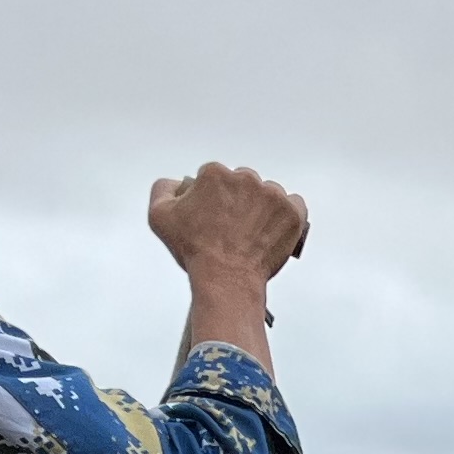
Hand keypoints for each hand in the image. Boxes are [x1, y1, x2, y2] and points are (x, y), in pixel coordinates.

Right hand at [150, 163, 308, 373]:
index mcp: (215, 174)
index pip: (214, 178)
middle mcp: (246, 179)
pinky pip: (294, 204)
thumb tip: (178, 183)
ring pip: (267, 194)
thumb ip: (164, 189)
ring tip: (251, 232)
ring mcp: (272, 195)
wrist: (226, 279)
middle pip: (242, 183)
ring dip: (261, 207)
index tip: (212, 216)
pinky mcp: (292, 212)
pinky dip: (286, 215)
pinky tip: (273, 228)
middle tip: (231, 227)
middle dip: (237, 201)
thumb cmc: (197, 251)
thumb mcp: (160, 216)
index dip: (211, 198)